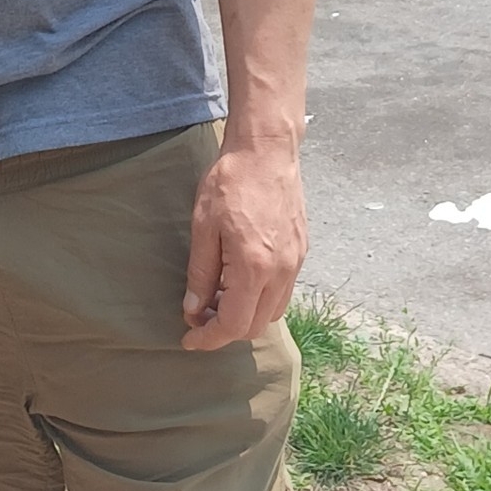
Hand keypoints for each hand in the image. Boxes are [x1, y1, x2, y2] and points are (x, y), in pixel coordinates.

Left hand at [181, 139, 306, 351]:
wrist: (266, 151)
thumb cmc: (230, 182)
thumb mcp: (203, 227)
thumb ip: (200, 273)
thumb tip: (193, 310)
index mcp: (254, 268)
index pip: (233, 325)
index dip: (209, 339)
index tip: (189, 339)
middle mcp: (281, 272)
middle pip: (255, 326)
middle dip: (225, 330)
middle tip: (199, 316)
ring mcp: (295, 263)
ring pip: (272, 312)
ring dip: (245, 315)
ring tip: (217, 296)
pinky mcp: (301, 251)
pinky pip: (282, 291)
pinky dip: (260, 298)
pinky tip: (239, 279)